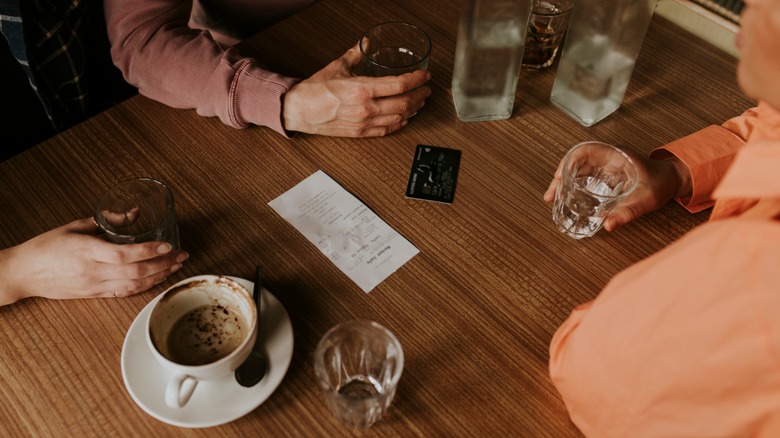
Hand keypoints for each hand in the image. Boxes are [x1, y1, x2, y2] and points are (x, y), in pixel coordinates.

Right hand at [0, 218, 188, 305]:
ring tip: (176, 266)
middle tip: (181, 255)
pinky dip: (144, 287)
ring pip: (134, 285)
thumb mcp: (75, 226)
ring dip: (159, 276)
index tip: (168, 245)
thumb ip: (106, 222)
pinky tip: (158, 279)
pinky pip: (124, 293)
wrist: (24, 273)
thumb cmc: (47, 247)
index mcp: (87, 251)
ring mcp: (94, 286)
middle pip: (135, 272)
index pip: (124, 254)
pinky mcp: (94, 295)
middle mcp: (92, 271)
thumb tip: (133, 214)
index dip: (149, 251)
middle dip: (163, 264)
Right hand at [282, 43, 431, 136]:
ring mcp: (364, 123)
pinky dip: (399, 123)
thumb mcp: (338, 65)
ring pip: (399, 118)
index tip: (424, 76)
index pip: (399, 85)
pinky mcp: (360, 133)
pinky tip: (404, 118)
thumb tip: (366, 44)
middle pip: (404, 103)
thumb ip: (356, 53)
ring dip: (413, 110)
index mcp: (362, 89)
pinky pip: (387, 130)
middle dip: (419, 96)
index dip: (416, 80)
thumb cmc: (316, 90)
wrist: (299, 110)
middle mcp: (366, 108)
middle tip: (426, 89)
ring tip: (419, 102)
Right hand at [543, 151, 691, 231]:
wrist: (673, 180)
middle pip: (575, 161)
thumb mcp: (646, 200)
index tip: (558, 178)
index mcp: (615, 155)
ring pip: (577, 169)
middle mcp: (607, 157)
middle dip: (559, 177)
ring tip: (553, 198)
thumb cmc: (662, 184)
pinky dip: (573, 186)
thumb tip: (608, 226)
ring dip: (564, 182)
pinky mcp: (606, 175)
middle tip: (550, 195)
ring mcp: (605, 165)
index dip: (567, 162)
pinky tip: (568, 199)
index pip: (584, 150)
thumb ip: (628, 213)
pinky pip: (584, 177)